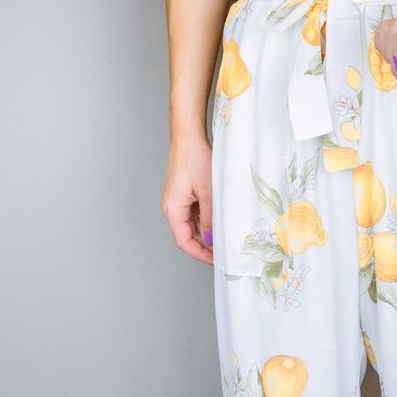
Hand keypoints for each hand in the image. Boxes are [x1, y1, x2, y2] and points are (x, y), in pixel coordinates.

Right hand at [161, 127, 213, 264]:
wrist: (189, 136)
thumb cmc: (195, 159)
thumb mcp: (207, 192)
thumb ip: (209, 219)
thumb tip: (211, 240)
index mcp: (172, 209)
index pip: (184, 241)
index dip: (200, 254)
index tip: (216, 260)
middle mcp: (172, 206)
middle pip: (187, 234)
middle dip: (205, 244)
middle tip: (224, 251)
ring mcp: (178, 199)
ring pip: (192, 223)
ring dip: (206, 231)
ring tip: (224, 236)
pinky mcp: (185, 191)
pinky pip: (194, 211)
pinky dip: (206, 218)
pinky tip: (219, 219)